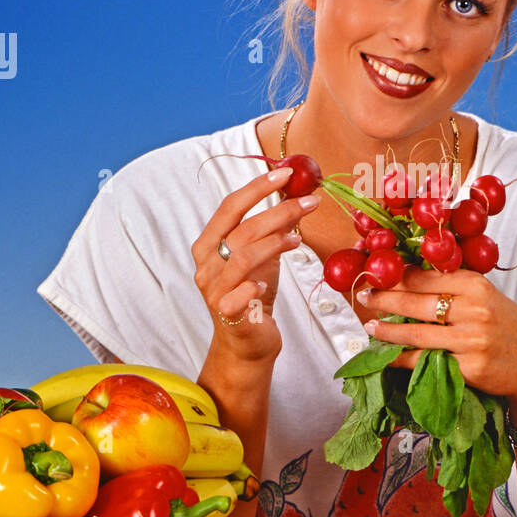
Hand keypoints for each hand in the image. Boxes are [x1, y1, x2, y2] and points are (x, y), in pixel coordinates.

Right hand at [192, 166, 319, 363]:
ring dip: (274, 243)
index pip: (229, 207)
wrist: (246, 343)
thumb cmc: (252, 294)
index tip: (286, 174)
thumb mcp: (264, 257)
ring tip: (297, 241)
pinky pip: (240, 293)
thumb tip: (297, 196)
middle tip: (309, 202)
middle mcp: (206, 265)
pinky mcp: (228, 314)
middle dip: (279, 211)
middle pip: (242, 229)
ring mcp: (214, 290)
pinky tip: (268, 281)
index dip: (257, 188)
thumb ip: (272, 229)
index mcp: (209, 245)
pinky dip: (255, 283)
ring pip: (243, 257)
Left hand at [359, 264, 516, 409]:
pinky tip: (387, 354)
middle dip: (384, 299)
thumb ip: (454, 289)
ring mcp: (470, 340)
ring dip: (386, 330)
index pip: (425, 276)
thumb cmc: (509, 330)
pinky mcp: (468, 368)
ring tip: (370, 327)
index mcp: (476, 285)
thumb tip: (408, 279)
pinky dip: (400, 358)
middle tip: (364, 297)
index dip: (395, 276)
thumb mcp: (487, 299)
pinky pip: (423, 361)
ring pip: (415, 332)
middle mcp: (473, 309)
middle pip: (415, 301)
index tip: (375, 275)